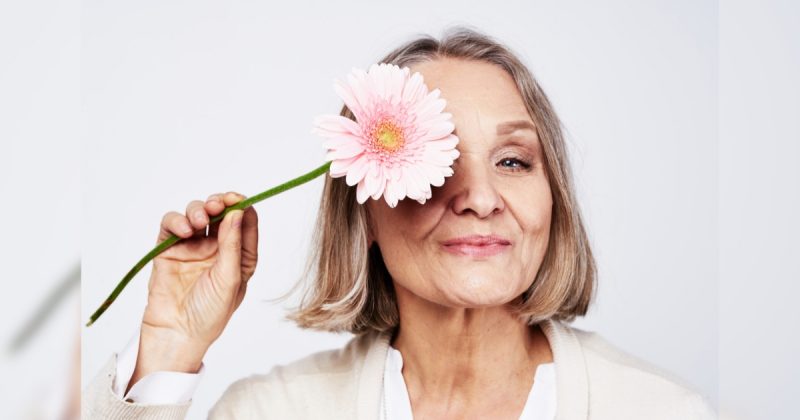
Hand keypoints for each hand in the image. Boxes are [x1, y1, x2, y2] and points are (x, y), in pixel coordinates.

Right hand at [129, 192, 257, 388]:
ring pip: (196, 214)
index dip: (241, 206)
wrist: (176, 334)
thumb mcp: (229, 279)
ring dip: (197, 210)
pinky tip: (184, 231)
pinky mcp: (169, 249)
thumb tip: (238, 212)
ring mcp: (192, 247)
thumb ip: (233, 245)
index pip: (245, 222)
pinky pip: (172, 225)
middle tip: (216, 205)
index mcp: (239, 255)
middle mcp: (217, 248)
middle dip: (219, 203)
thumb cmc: (209, 314)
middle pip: (220, 212)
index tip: (236, 198)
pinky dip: (176, 221)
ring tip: (198, 223)